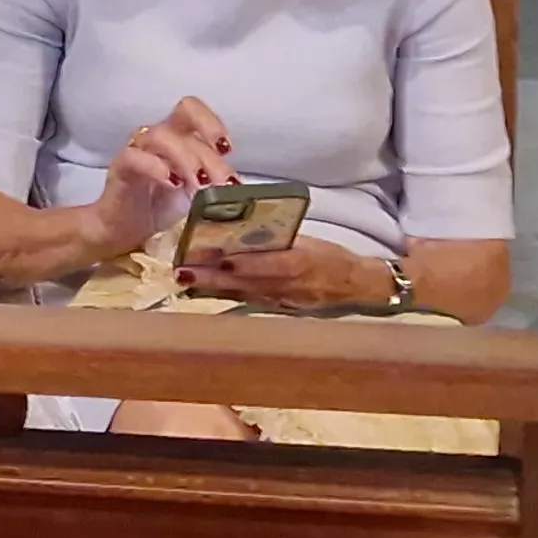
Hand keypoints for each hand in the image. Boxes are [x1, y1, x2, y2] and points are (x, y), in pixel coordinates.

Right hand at [92, 97, 236, 252]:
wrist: (124, 232)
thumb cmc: (162, 209)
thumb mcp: (197, 195)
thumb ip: (215, 184)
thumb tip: (239, 186)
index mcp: (179, 138)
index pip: (193, 111)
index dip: (212, 123)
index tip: (228, 150)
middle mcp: (158, 137)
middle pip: (183, 117)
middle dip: (208, 151)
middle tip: (222, 182)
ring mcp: (137, 150)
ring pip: (160, 135)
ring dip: (187, 158)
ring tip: (200, 185)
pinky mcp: (120, 168)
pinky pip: (134, 156)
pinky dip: (156, 167)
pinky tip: (172, 183)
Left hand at [180, 240, 388, 309]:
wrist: (354, 287)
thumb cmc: (332, 257)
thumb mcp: (310, 241)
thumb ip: (279, 238)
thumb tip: (243, 228)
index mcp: (301, 262)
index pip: (268, 264)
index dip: (242, 264)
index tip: (217, 257)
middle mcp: (288, 285)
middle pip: (245, 282)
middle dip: (213, 278)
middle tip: (183, 271)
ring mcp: (281, 300)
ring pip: (241, 294)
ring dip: (212, 288)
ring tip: (185, 279)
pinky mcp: (276, 309)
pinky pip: (246, 301)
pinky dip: (224, 295)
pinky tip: (203, 290)